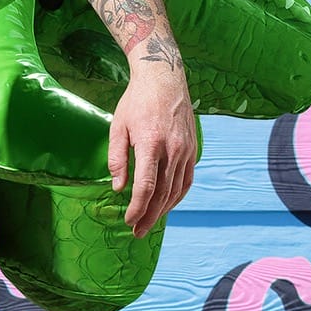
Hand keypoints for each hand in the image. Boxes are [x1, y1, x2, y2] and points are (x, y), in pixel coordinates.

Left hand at [108, 62, 197, 235]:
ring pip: (176, 190)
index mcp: (150, 143)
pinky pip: (186, 180)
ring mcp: (185, 150)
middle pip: (162, 193)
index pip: (146, 186)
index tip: (128, 219)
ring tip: (149, 223)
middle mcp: (172, 149)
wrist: (165, 79)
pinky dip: (177, 197)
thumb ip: (117, 158)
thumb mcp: (118, 126)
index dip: (137, 207)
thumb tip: (118, 188)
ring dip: (163, 211)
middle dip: (149, 216)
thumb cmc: (136, 102)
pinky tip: (166, 206)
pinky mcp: (192, 150)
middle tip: (137, 231)